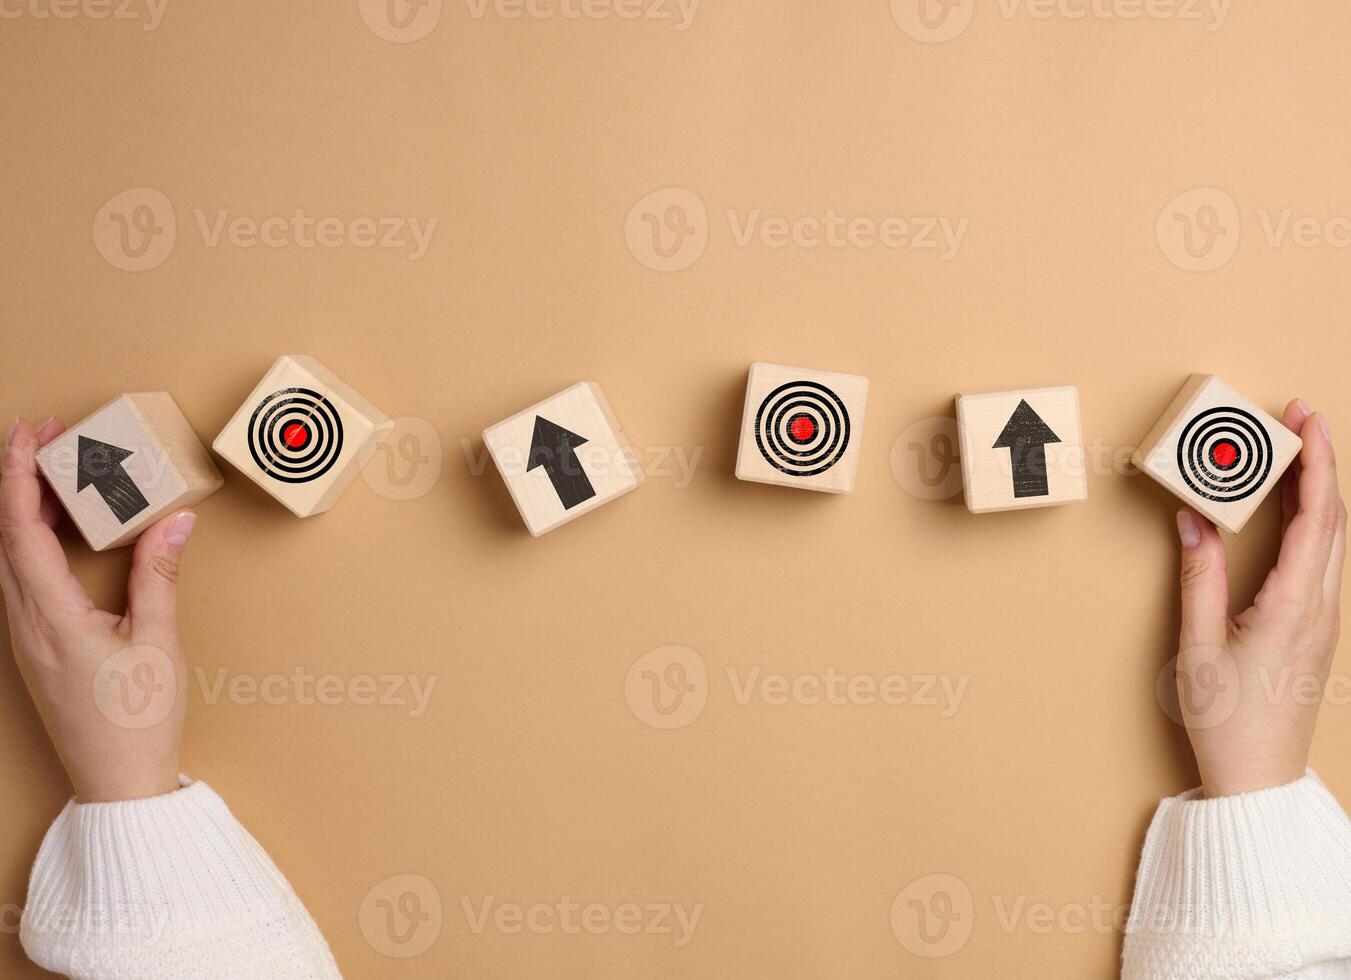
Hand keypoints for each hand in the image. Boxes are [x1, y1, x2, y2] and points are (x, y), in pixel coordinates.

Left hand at [1, 417, 195, 801]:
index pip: (19, 530)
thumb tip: (173, 520)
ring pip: (9, 558)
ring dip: (25, 511)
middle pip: (4, 537)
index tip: (28, 434)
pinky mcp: (37, 649)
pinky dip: (35, 543)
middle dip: (18, 481)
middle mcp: (24, 625)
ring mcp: (25, 639)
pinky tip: (64, 535)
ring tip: (56, 477)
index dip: (17, 476)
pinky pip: (22, 581)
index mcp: (49, 618)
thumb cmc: (138, 723)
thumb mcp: (158, 642)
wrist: (118, 785)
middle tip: (45, 440)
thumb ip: (160, 575)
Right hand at [1174, 400, 1344, 797]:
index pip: (1317, 517)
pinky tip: (1289, 511)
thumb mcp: (1199, 647)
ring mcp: (1323, 619)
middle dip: (1320, 462)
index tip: (1304, 420)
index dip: (1315, 462)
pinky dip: (1310, 522)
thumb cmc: (1228, 720)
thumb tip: (1193, 523)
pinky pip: (1321, 560)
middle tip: (1298, 419)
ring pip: (1333, 538)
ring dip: (1316, 490)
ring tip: (1291, 454)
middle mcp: (1321, 608)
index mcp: (1295, 606)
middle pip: (1334, 519)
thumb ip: (1199, 579)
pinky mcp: (1314, 628)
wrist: (1258, 778)